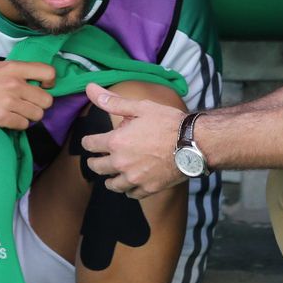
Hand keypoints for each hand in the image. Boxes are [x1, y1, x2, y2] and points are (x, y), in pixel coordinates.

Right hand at [0, 60, 55, 129]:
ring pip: (37, 114)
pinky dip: (18, 124)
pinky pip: (24, 125)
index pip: (48, 72)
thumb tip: (37, 78)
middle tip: (27, 104)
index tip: (44, 87)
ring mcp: (8, 102)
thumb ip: (16, 70)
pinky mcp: (2, 118)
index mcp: (13, 68)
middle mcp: (13, 84)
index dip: (50, 82)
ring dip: (29, 116)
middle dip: (39, 104)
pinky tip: (8, 119)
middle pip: (47, 100)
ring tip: (16, 112)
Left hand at [80, 84, 187, 199]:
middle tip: (97, 159)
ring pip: (112, 185)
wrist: (194, 143)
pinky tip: (130, 184)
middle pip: (97, 167)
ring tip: (112, 174)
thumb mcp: (140, 107)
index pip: (90, 145)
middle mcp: (121, 163)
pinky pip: (131, 194)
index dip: (88, 141)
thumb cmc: (168, 123)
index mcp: (116, 142)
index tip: (90, 141)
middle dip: (94, 162)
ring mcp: (135, 178)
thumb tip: (90, 88)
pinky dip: (128, 189)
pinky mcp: (148, 189)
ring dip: (109, 178)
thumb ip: (113, 101)